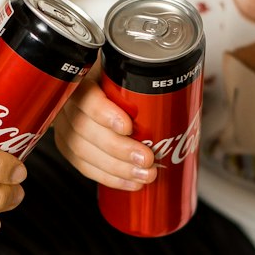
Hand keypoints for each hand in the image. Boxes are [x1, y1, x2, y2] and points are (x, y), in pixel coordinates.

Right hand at [53, 75, 157, 190]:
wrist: (107, 89)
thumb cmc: (123, 80)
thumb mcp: (131, 71)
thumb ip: (147, 77)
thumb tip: (188, 91)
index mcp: (83, 78)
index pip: (85, 95)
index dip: (103, 113)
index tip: (128, 126)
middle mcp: (69, 102)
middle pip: (84, 129)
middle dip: (118, 149)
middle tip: (147, 158)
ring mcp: (66, 125)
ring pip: (82, 151)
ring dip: (117, 168)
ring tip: (144, 174)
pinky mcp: (70, 146)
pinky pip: (85, 166)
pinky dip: (110, 178)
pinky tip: (131, 183)